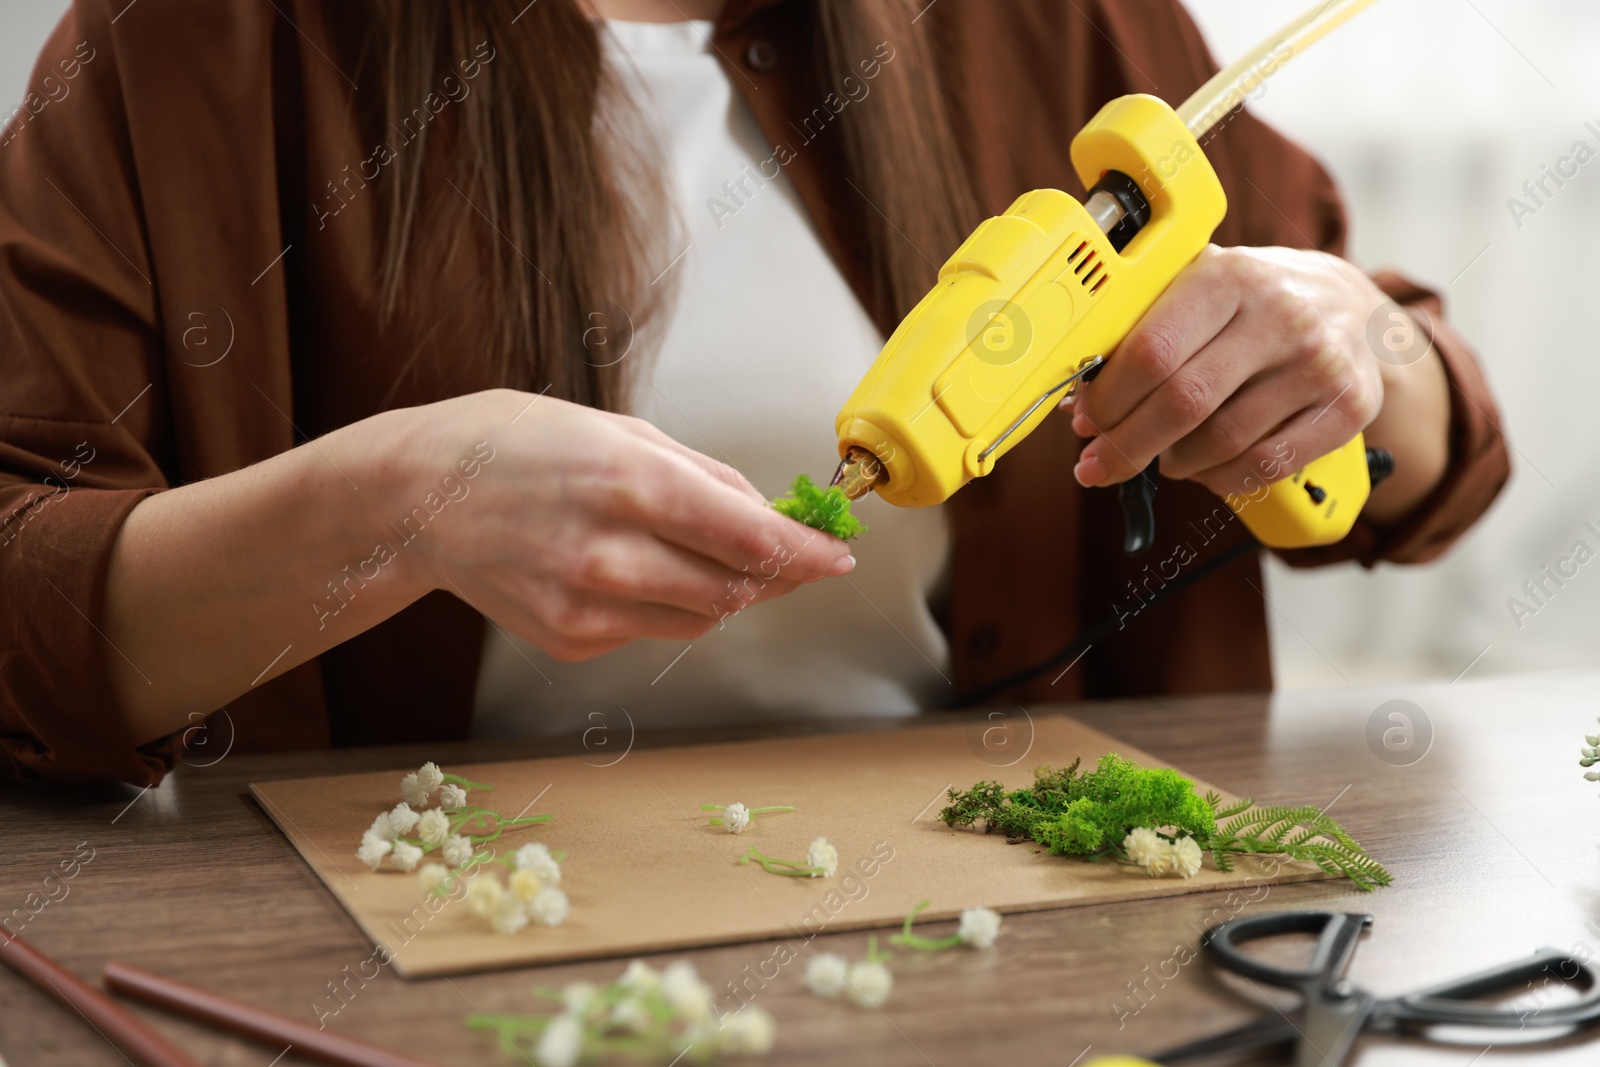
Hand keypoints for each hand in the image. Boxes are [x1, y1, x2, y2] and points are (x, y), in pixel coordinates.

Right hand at [398, 390, 853, 660]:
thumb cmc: (521, 445)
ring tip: (693, 548)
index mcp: (632, 485)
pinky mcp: (568, 641)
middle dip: (774, 576)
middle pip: (736, 592)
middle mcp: (611, 555)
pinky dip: (663, 604)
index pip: (753, 539)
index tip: (840, 555)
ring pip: (699, 620)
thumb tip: (772, 515)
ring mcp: (586, 608)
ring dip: (721, 591)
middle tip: (788, 554)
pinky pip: (648, 631)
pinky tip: (625, 566)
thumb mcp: (621, 430)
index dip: (810, 553)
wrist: (419, 495)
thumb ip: (704, 478)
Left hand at [1068, 245, 1432, 511]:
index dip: (1109, 399)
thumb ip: (1142, 330)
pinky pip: (1266, 466)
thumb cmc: (1252, 302)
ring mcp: (1320, 363)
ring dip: (1174, 463)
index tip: (1085, 422)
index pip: (1152, 351)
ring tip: (1163, 457)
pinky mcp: (1349, 407)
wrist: (1353, 306)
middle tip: (1099, 465)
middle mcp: (1281, 315)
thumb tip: (1078, 402)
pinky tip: (1205, 469)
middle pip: (1182, 404)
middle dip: (1127, 446)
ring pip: (1221, 442)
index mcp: (1229, 276)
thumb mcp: (1201, 286)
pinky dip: (1221, 479)